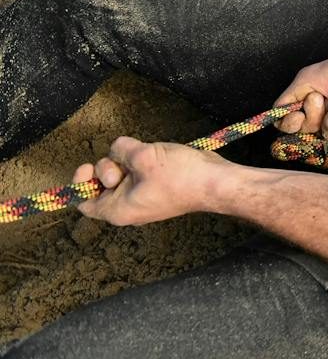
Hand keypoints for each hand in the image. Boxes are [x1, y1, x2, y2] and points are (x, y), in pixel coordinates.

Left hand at [73, 138, 225, 225]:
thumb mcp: (143, 157)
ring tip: (149, 156)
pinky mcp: (158, 188)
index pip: (84, 202)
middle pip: (102, 185)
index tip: (89, 165)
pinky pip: (139, 174)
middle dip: (110, 166)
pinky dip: (143, 162)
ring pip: (122, 176)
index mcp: (118, 209)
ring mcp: (144, 197)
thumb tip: (117, 149)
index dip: (80, 182)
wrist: (216, 183)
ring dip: (130, 161)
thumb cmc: (180, 176)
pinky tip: (159, 156)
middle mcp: (129, 207)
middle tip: (130, 160)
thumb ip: (121, 150)